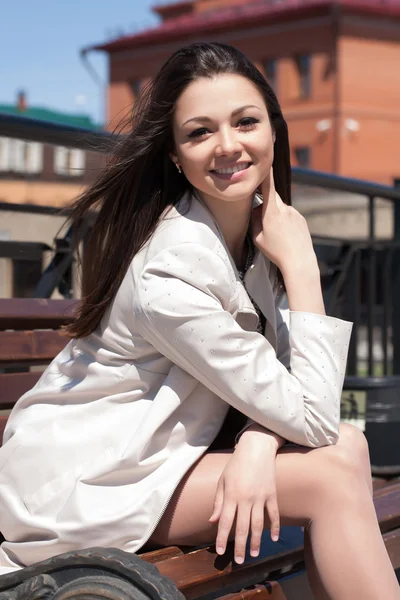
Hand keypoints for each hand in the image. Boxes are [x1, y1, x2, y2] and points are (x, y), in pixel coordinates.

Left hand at [209, 427, 283, 563]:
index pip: (225, 522)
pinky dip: (275, 527)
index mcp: (231, 495)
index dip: (222, 538)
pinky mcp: (272, 494)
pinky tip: (274, 538)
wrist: (256, 448)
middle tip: (238, 561)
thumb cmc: (236, 464)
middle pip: (242, 527)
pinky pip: (274, 514)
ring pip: (258, 524)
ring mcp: (260, 497)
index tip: (220, 552)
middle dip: (239, 546)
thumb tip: (213, 521)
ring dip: (256, 541)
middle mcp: (245, 499)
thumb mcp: (223, 480)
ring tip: (254, 554)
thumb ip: (218, 502)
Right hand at [252, 168, 316, 274]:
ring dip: (275, 216)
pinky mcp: (301, 219)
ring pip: (280, 209)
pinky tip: (285, 236)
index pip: (267, 185)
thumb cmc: (276, 251)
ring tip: (276, 235)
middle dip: (265, 205)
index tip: (264, 161)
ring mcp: (294, 213)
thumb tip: (255, 209)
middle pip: (272, 198)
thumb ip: (254, 220)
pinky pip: (289, 216)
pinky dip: (285, 223)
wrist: (299, 261)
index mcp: (271, 212)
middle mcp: (285, 209)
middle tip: (261, 221)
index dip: (265, 172)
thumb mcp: (258, 237)